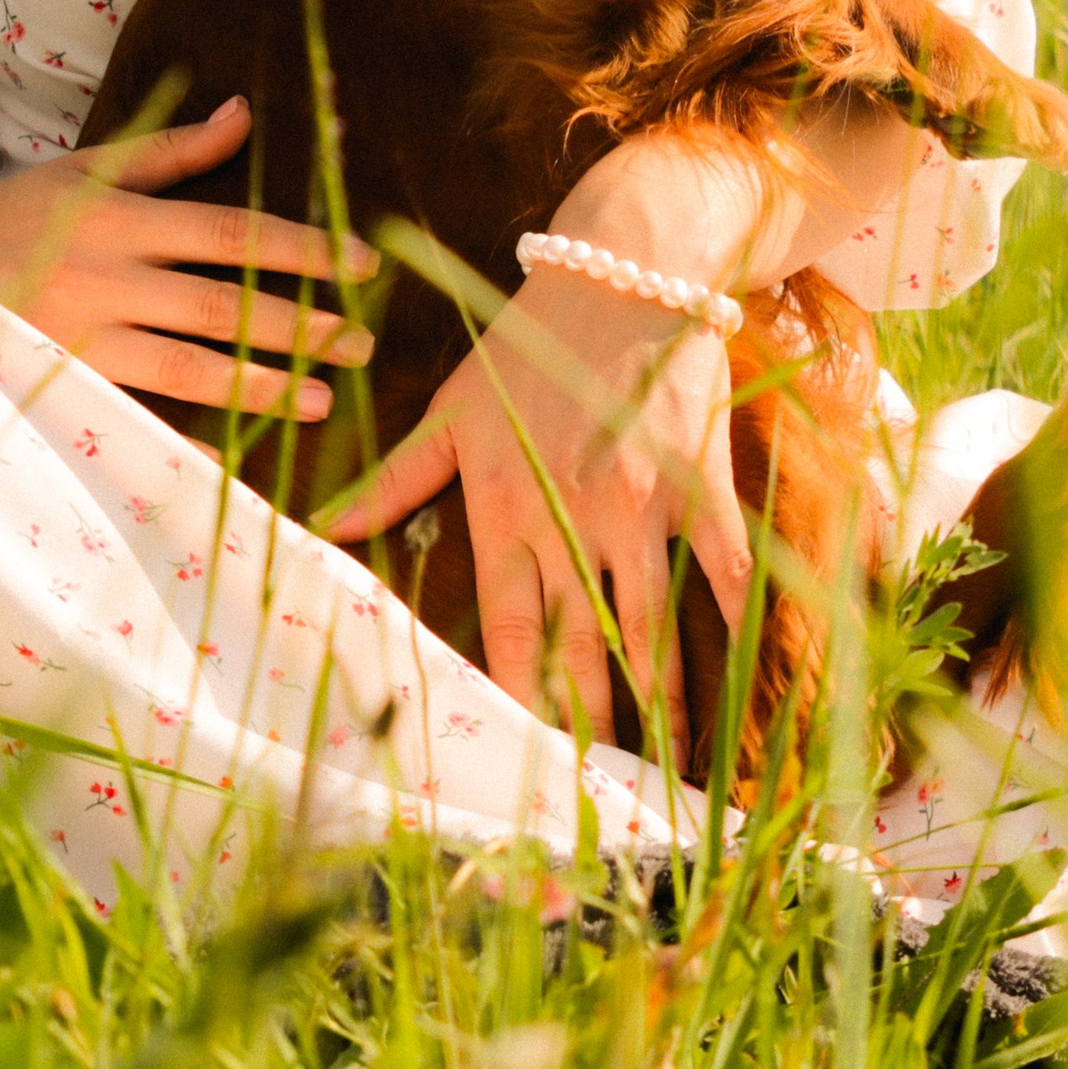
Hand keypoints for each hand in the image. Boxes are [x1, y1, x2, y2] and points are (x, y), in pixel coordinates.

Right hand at [0, 97, 378, 419]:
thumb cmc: (12, 218)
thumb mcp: (86, 172)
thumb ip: (170, 152)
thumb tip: (243, 111)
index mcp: (120, 221)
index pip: (230, 233)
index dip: (300, 248)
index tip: (360, 264)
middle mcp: (107, 280)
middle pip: (220, 304)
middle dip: (299, 326)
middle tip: (364, 342)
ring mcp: (83, 340)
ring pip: (186, 366)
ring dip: (260, 386)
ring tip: (324, 401)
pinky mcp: (62, 386)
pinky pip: (137, 411)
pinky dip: (187, 433)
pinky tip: (239, 455)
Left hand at [322, 271, 751, 744]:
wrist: (619, 271)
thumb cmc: (528, 339)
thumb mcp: (452, 407)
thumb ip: (396, 477)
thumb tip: (322, 523)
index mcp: (505, 509)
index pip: (509, 634)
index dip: (517, 704)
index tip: (522, 765)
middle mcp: (569, 519)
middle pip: (579, 648)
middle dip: (587, 727)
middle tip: (596, 797)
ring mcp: (638, 504)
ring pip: (646, 624)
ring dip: (657, 699)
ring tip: (663, 765)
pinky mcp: (695, 478)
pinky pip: (722, 563)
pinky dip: (736, 618)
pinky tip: (745, 669)